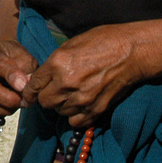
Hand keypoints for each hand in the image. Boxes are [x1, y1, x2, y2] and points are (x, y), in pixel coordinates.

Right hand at [0, 37, 37, 118]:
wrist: (1, 60)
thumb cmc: (13, 58)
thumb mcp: (25, 59)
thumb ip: (27, 71)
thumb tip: (24, 87)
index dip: (12, 77)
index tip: (23, 87)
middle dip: (8, 100)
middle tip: (23, 101)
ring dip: (3, 109)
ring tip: (14, 102)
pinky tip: (2, 104)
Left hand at [24, 17, 161, 127]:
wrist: (132, 51)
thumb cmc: (103, 41)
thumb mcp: (71, 44)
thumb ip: (54, 62)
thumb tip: (42, 76)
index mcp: (58, 63)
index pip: (34, 86)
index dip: (30, 91)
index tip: (30, 94)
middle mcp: (67, 83)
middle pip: (45, 102)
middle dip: (46, 97)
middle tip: (54, 90)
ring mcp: (82, 99)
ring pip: (60, 112)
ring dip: (62, 105)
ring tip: (71, 95)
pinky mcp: (96, 109)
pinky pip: (76, 121)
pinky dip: (76, 116)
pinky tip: (80, 105)